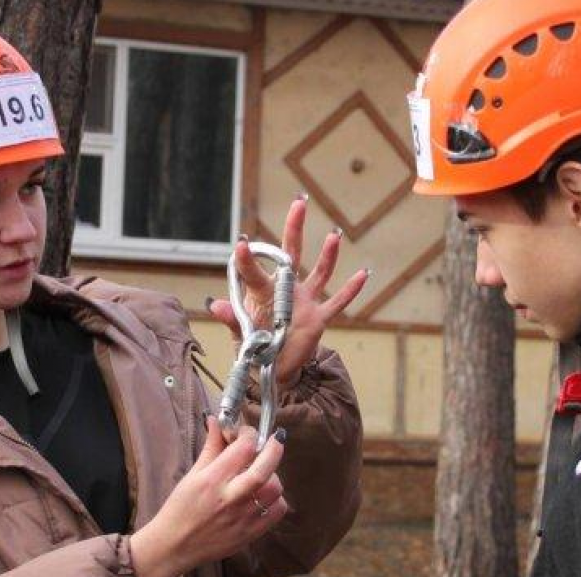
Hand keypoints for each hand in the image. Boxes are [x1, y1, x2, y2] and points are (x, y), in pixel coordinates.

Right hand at [131, 419, 287, 576]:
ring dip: (273, 475)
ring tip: (262, 474)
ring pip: (275, 489)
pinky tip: (263, 496)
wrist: (174, 546)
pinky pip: (277, 511)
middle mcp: (230, 498)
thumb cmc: (179, 509)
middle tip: (275, 440)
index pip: (243, 447)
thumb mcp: (192, 474)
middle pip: (265, 468)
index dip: (250, 434)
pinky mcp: (251, 534)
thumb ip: (211, 447)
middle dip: (275, 448)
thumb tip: (216, 421)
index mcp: (212, 480)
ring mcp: (243, 518)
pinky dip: (276, 499)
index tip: (248, 434)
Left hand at [207, 196, 368, 387]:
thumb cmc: (253, 347)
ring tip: (334, 235)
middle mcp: (285, 290)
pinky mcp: (318, 318)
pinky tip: (363, 274)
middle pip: (291, 254)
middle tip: (299, 204)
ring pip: (319, 273)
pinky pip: (337, 302)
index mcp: (261, 293)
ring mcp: (304, 302)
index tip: (240, 244)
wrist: (272, 369)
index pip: (253, 271)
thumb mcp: (239, 335)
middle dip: (294, 229)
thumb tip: (216, 305)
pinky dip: (350, 290)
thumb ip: (231, 319)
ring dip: (327, 255)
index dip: (247, 258)